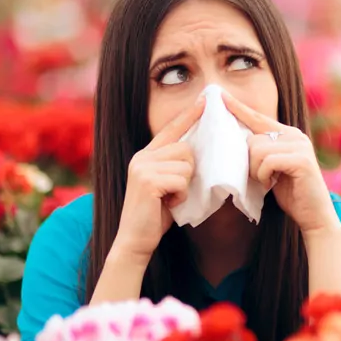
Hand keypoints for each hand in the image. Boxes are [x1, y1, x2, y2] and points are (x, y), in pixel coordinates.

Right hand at [110, 97, 204, 262]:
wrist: (135, 240)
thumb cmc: (155, 215)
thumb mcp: (166, 185)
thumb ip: (175, 167)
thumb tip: (198, 153)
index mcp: (146, 155)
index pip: (171, 129)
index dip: (189, 114)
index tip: (205, 100)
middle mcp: (142, 157)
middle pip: (186, 149)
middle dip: (189, 172)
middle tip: (175, 191)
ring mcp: (143, 167)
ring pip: (186, 165)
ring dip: (185, 186)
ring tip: (170, 198)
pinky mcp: (147, 180)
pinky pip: (181, 180)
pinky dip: (181, 195)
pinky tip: (168, 204)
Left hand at [223, 92, 339, 235]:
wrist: (315, 215)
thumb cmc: (291, 193)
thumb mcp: (272, 168)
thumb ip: (261, 152)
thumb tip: (236, 140)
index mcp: (288, 134)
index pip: (258, 118)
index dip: (238, 108)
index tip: (220, 95)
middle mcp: (295, 135)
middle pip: (252, 138)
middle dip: (250, 162)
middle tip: (262, 177)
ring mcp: (300, 146)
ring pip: (257, 150)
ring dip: (256, 171)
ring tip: (268, 181)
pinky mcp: (301, 160)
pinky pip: (268, 161)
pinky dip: (264, 175)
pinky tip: (272, 183)